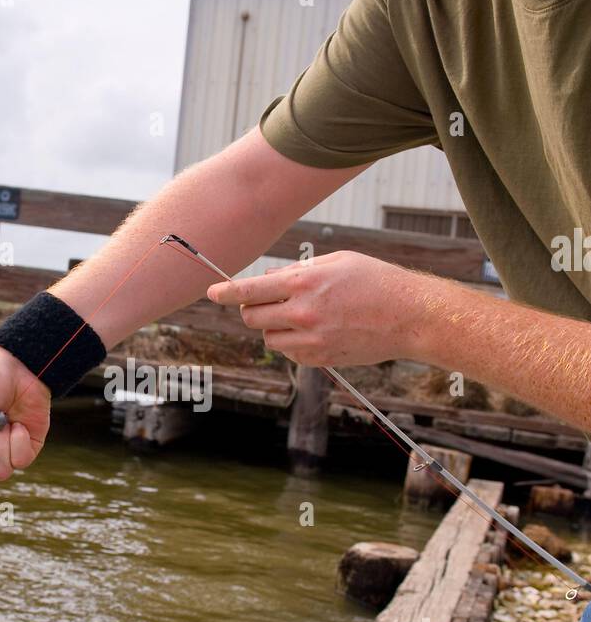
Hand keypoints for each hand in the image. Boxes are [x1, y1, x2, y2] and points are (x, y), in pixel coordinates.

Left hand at [206, 251, 430, 366]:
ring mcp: (311, 340)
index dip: (225, 292)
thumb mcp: (336, 262)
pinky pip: (291, 353)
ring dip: (274, 328)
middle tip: (266, 302)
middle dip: (252, 310)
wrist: (409, 315)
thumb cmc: (375, 281)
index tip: (213, 292)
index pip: (249, 290)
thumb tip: (268, 279)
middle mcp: (303, 313)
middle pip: (252, 318)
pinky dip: (294, 343)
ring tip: (299, 315)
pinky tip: (317, 330)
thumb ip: (298, 271)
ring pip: (270, 339)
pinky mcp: (321, 359)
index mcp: (303, 283)